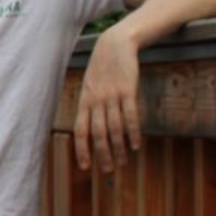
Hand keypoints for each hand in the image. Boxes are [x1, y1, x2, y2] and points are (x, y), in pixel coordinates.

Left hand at [74, 27, 141, 171]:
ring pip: (114, 128)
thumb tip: (91, 126)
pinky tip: (136, 145)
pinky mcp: (127, 90)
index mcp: (84, 102)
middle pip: (97, 134)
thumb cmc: (102, 68)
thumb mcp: (89, 86)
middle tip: (109, 171)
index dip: (82, 150)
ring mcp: (111, 96)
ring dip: (118, 148)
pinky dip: (132, 132)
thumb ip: (90, 105)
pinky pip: (130, 116)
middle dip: (102, 155)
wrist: (114, 45)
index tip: (85, 167)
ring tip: (124, 162)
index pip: (80, 131)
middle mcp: (95, 102)